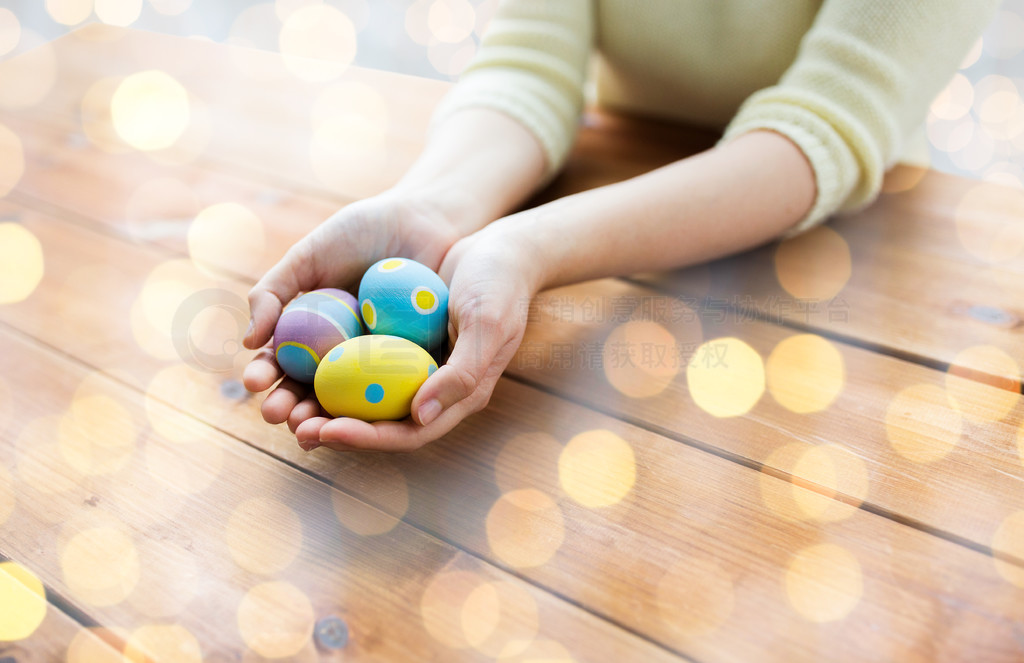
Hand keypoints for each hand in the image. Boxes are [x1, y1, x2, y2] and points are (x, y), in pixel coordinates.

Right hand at [242, 192, 460, 436]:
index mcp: (312, 332)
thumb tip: (249, 342)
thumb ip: (274, 291)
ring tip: (309, 429)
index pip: (282, 363)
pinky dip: (376, 409)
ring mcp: (379, 362)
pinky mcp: (414, 365)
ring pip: (348, 401)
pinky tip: (362, 420)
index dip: (266, 377)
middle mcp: (342, 353)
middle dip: (290, 408)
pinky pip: (393, 392)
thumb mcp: (310, 255)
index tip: (255, 384)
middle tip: (280, 416)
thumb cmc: (363, 231)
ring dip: (326, 420)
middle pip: (311, 391)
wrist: (424, 218)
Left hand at [293, 215, 543, 451]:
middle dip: (334, 428)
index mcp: (457, 395)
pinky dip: (330, 364)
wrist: (499, 247)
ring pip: (361, 394)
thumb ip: (461, 373)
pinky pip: (358, 358)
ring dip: (322, 402)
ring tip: (282, 403)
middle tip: (292, 426)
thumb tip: (420, 416)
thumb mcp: (487, 325)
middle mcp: (430, 387)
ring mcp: (411, 363)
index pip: (408, 432)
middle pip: (377, 421)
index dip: (366, 438)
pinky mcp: (396, 339)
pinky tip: (297, 358)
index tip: (327, 432)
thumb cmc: (500, 286)